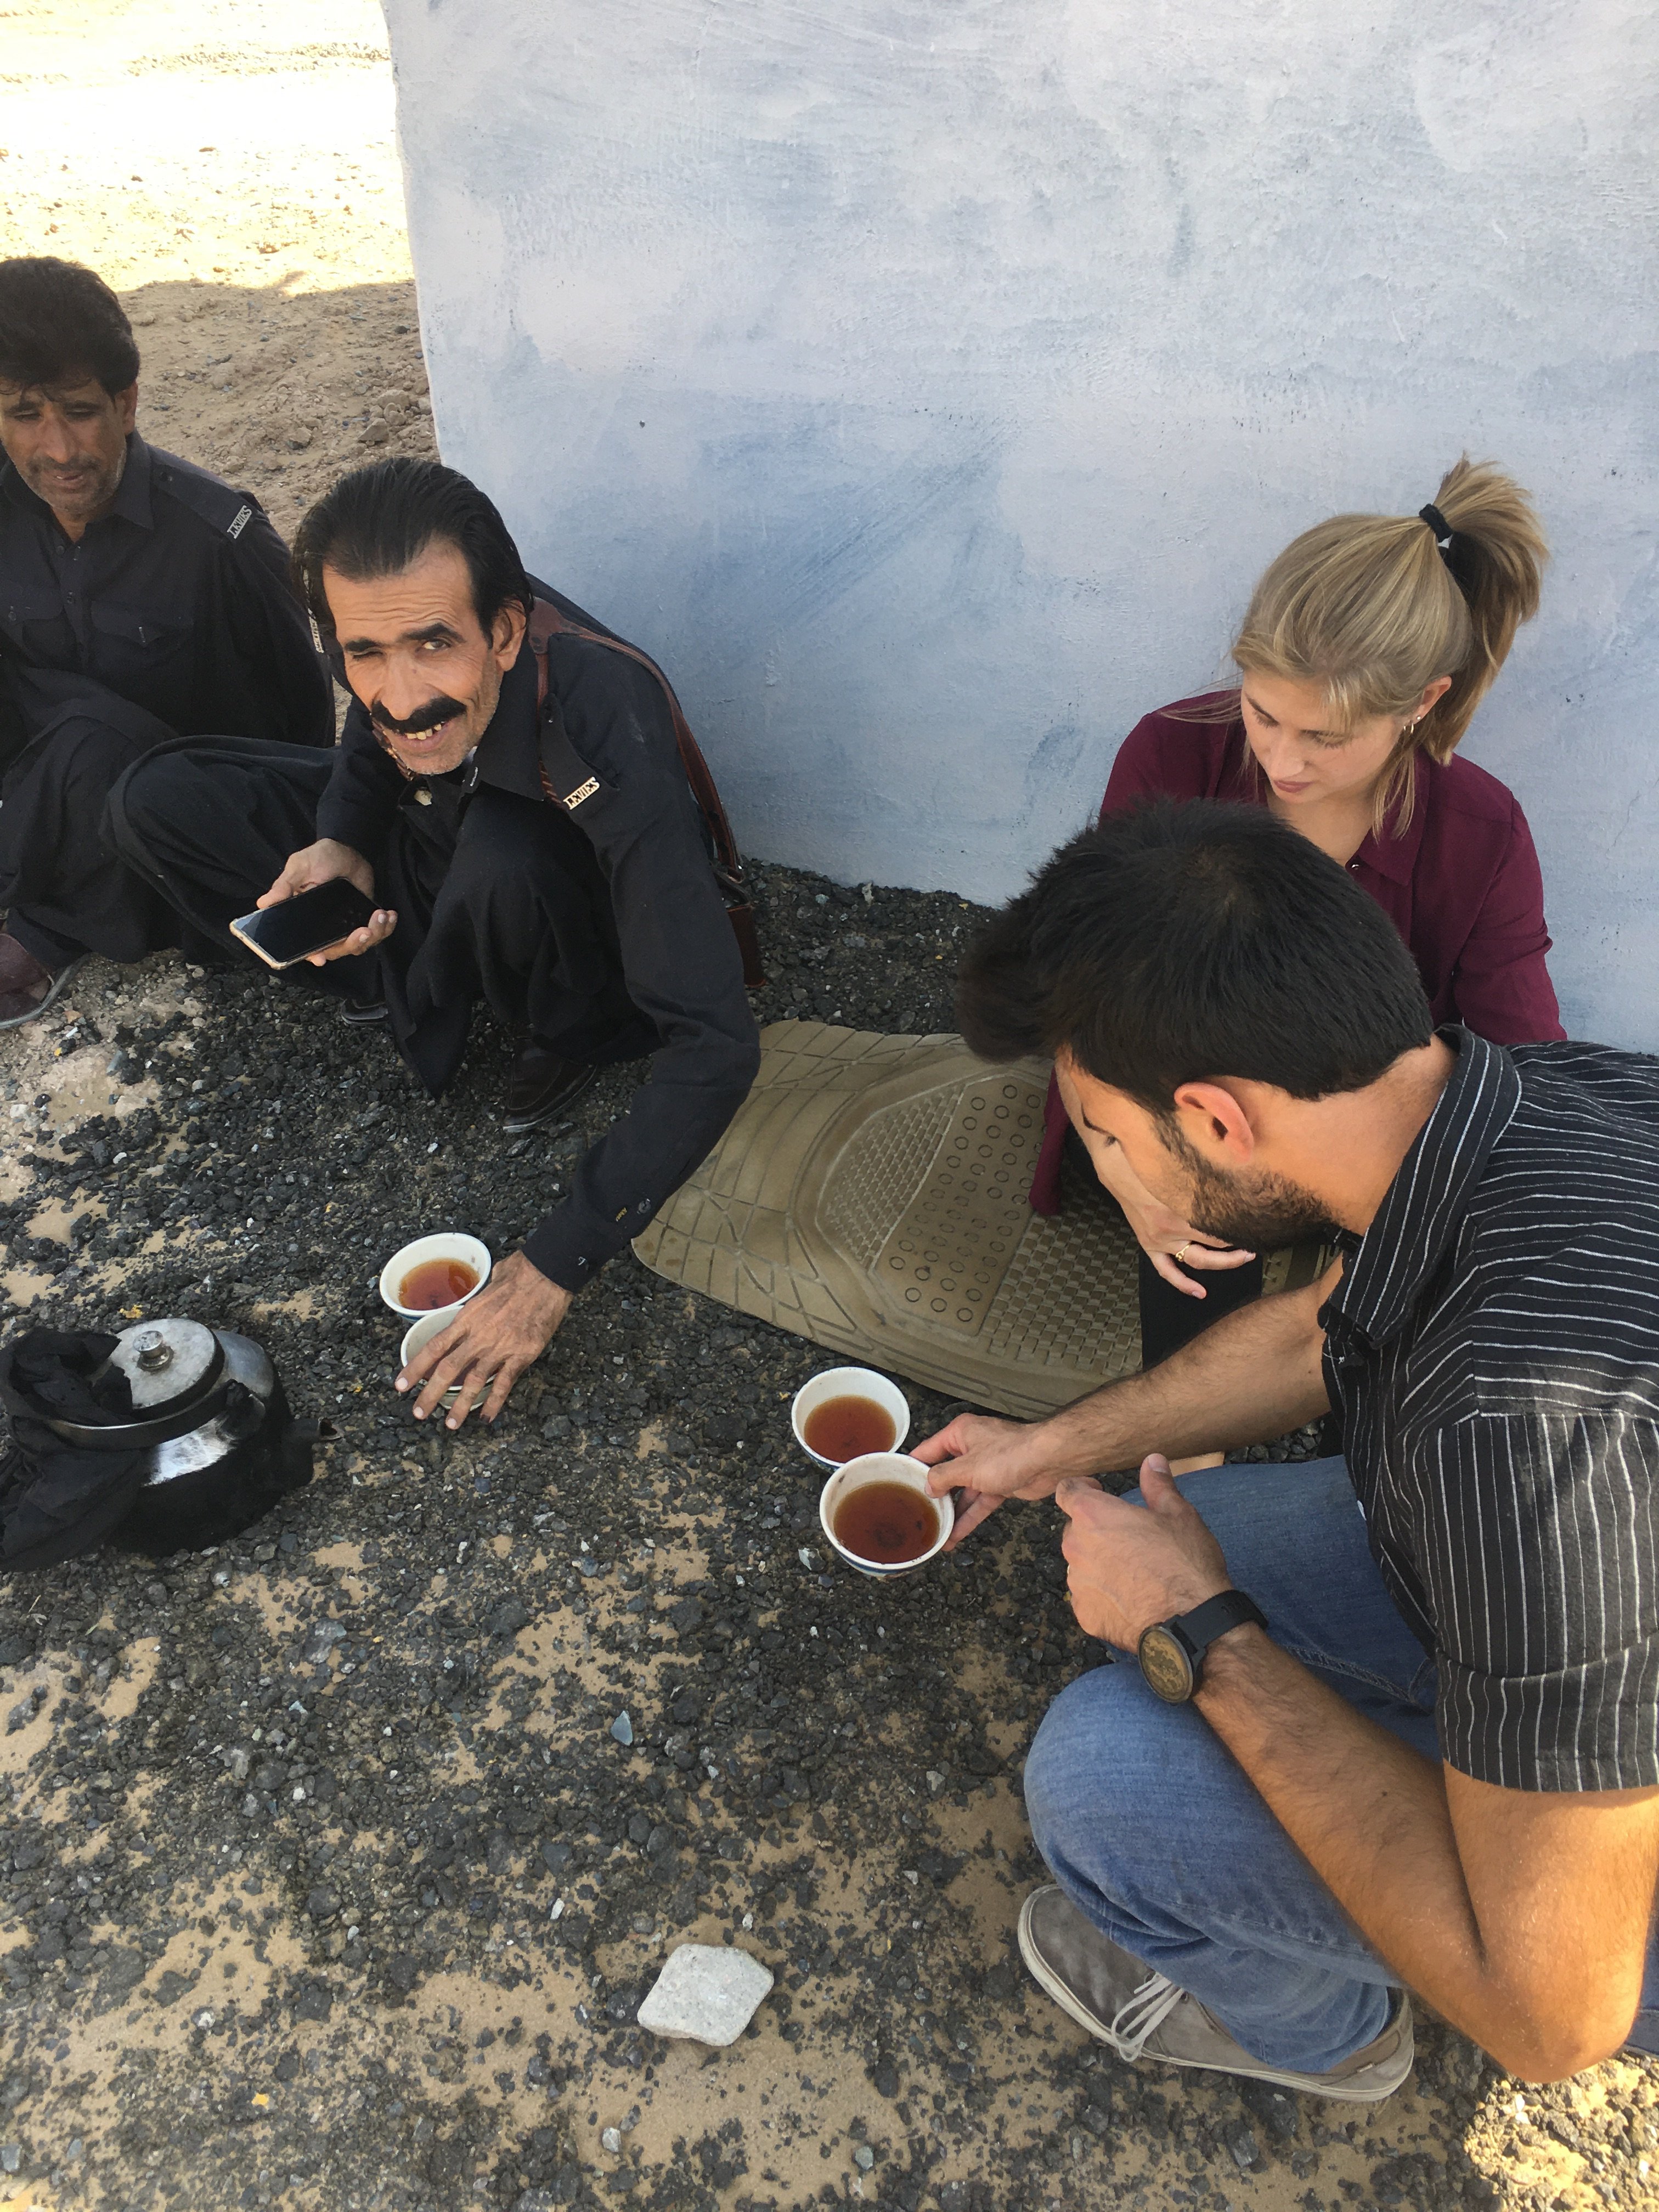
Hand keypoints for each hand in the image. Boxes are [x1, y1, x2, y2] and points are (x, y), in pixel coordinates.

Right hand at [256, 838, 395, 966]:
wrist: (347, 849)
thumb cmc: (319, 858)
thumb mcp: (299, 867)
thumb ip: (284, 886)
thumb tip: (264, 903)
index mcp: (305, 920)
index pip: (306, 945)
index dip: (312, 955)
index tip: (320, 958)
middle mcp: (324, 928)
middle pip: (337, 950)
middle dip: (353, 943)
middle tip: (363, 930)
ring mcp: (344, 926)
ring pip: (359, 945)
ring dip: (374, 934)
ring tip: (379, 915)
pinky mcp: (362, 920)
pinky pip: (376, 934)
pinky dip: (385, 928)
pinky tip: (388, 916)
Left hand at [395, 1251, 571, 1427]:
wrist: (547, 1275)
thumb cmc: (519, 1273)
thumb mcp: (488, 1283)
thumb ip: (477, 1299)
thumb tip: (476, 1300)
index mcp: (467, 1318)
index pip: (434, 1347)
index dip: (416, 1367)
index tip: (401, 1384)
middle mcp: (479, 1336)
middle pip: (448, 1369)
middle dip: (430, 1394)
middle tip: (418, 1413)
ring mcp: (500, 1347)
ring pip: (474, 1382)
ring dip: (460, 1405)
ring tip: (450, 1425)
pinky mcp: (522, 1355)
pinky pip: (504, 1383)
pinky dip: (495, 1402)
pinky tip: (486, 1417)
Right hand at [912, 1411, 1067, 1548]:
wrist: (1049, 1461)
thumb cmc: (1011, 1453)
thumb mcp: (967, 1466)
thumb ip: (943, 1477)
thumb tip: (928, 1486)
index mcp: (960, 1434)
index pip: (928, 1451)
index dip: (913, 1467)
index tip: (898, 1482)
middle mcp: (971, 1448)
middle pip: (945, 1475)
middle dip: (934, 1496)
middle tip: (917, 1514)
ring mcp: (986, 1468)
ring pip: (963, 1493)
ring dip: (951, 1513)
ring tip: (935, 1532)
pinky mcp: (1000, 1484)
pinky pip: (979, 1503)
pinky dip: (969, 1518)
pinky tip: (956, 1534)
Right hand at [1053, 1058, 1251, 1297]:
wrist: (1115, 1164)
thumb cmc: (1147, 1159)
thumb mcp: (1180, 1163)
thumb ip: (1207, 1170)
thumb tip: (1238, 1159)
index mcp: (1182, 1209)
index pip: (1222, 1226)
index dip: (1244, 1225)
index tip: (1260, 1221)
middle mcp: (1173, 1229)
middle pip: (1216, 1245)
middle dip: (1240, 1247)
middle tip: (1258, 1243)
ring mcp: (1160, 1239)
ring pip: (1196, 1260)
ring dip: (1222, 1263)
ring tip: (1244, 1258)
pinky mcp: (1149, 1243)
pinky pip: (1166, 1270)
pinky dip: (1182, 1283)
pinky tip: (1199, 1292)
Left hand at [1055, 1455, 1230, 1647]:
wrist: (1190, 1623)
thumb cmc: (1185, 1564)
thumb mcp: (1179, 1515)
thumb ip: (1158, 1485)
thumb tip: (1153, 1461)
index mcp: (1093, 1515)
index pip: (1067, 1491)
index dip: (1081, 1488)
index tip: (1098, 1492)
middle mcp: (1076, 1547)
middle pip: (1075, 1529)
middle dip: (1095, 1529)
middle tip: (1129, 1537)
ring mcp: (1078, 1584)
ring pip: (1081, 1564)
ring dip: (1098, 1562)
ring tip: (1134, 1571)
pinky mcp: (1084, 1615)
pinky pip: (1087, 1597)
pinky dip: (1103, 1594)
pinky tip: (1131, 1597)